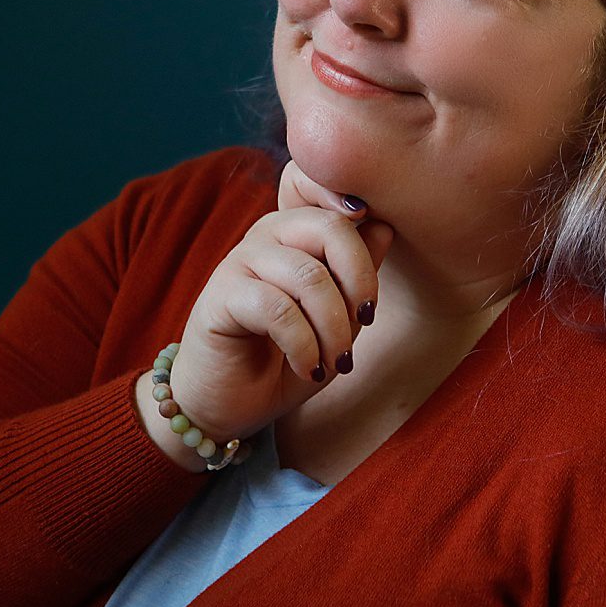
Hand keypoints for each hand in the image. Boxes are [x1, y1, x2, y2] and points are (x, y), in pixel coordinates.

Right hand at [151, 161, 393, 458]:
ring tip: (338, 363)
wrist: (231, 404)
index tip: (380, 245)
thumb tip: (385, 227)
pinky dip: (304, 345)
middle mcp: (267, 235)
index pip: (333, 202)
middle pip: (330, 229)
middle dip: (361, 281)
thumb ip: (356, 274)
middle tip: (367, 321)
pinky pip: (278, 310)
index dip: (358, 211)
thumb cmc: (287, 357)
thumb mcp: (336, 319)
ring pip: (309, 277)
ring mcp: (240, 261)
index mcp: (297, 230)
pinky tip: (309, 369)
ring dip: (334, 328)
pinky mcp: (220, 296)